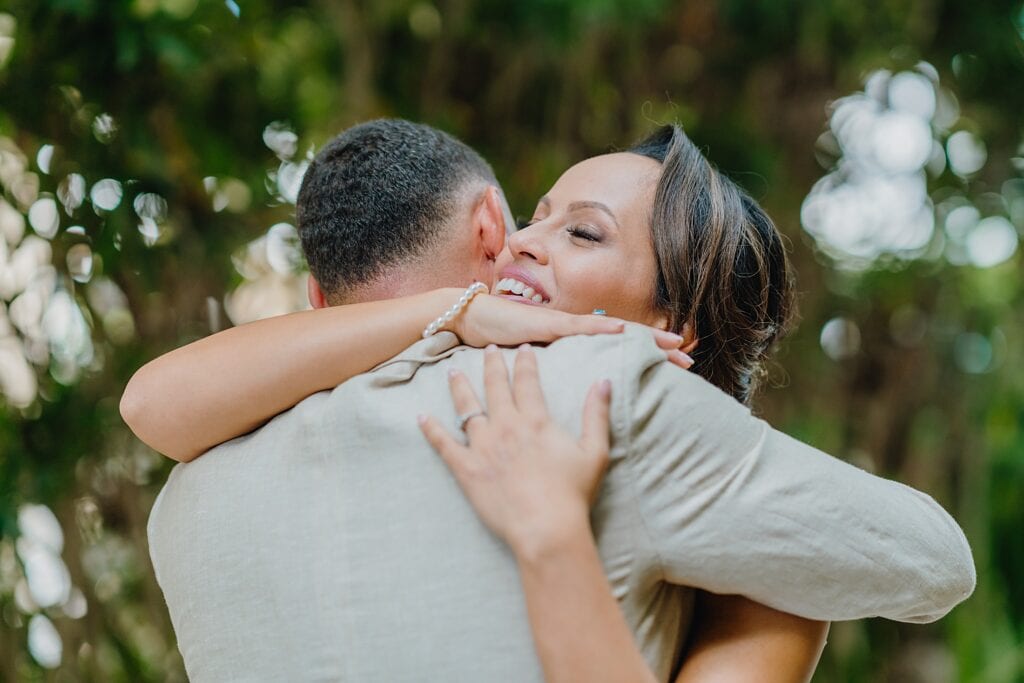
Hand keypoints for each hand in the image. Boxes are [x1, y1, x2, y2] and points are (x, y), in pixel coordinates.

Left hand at [418, 345, 611, 556]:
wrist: (545, 527)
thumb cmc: (573, 493)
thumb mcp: (595, 451)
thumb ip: (597, 414)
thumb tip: (603, 381)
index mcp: (536, 420)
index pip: (527, 381)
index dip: (525, 362)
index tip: (523, 348)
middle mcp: (506, 426)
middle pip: (495, 387)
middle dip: (491, 365)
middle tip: (488, 349)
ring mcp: (483, 446)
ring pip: (466, 408)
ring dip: (459, 388)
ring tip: (452, 373)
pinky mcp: (466, 469)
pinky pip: (444, 444)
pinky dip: (431, 429)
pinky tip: (421, 417)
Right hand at [447, 292, 693, 368]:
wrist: (468, 320)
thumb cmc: (500, 342)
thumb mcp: (536, 360)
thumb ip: (558, 367)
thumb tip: (581, 388)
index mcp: (575, 340)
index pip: (619, 348)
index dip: (648, 354)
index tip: (676, 364)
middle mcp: (574, 328)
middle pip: (625, 337)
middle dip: (657, 346)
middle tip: (689, 356)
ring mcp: (561, 323)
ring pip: (611, 330)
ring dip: (641, 337)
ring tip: (671, 344)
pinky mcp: (543, 324)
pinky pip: (576, 327)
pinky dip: (599, 328)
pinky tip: (620, 330)